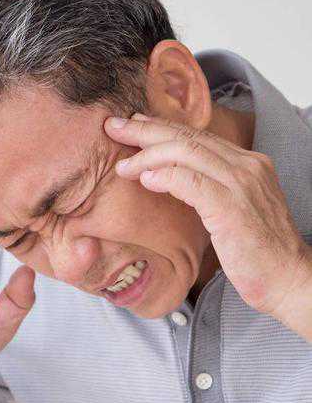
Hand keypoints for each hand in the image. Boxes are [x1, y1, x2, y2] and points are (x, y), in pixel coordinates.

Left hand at [103, 112, 311, 317]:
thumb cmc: (254, 249)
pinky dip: (164, 176)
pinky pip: (191, 182)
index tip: (133, 123)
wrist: (287, 279)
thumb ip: (205, 186)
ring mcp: (242, 185)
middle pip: (187, 137)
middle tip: (114, 126)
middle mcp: (247, 166)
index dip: (160, 126)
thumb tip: (163, 173)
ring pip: (186, 152)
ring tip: (123, 164)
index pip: (196, 135)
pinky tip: (145, 179)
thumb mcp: (230, 207)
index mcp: (247, 163)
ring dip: (147, 155)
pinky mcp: (233, 208)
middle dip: (145, 130)